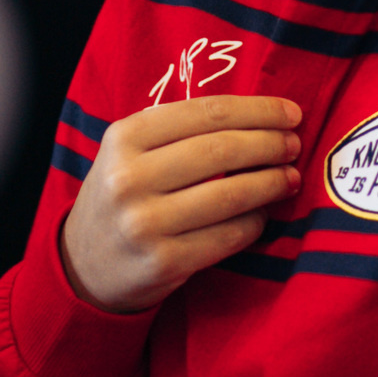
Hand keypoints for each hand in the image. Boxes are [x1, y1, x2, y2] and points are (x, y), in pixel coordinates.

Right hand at [60, 95, 301, 314]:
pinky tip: (263, 214)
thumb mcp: (129, 153)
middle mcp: (130, 178)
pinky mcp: (164, 262)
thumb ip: (178, 132)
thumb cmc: (121, 197)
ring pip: (231, 194)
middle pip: (223, 150)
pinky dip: (255, 222)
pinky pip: (228, 236)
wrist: (84, 265)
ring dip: (272, 183)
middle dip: (270, 144)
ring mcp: (146, 223)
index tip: (290, 112)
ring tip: (290, 178)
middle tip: (293, 144)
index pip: (207, 113)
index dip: (257, 111)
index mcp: (124, 138)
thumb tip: (258, 118)